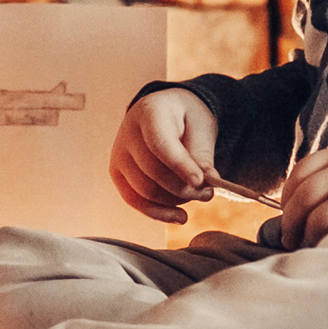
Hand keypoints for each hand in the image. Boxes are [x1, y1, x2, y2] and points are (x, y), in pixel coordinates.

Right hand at [110, 89, 218, 223]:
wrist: (163, 112)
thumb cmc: (185, 118)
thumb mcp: (201, 126)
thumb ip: (202, 154)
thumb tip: (206, 184)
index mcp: (149, 112)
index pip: (160, 144)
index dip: (180, 166)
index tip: (201, 182)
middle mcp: (127, 133)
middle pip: (153, 172)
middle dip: (184, 189)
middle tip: (209, 193)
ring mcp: (119, 155)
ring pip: (146, 191)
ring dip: (175, 200)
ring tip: (198, 195)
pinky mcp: (117, 174)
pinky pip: (135, 201)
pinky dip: (159, 213)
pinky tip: (180, 216)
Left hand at [277, 143, 327, 247]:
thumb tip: (290, 207)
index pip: (301, 171)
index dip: (287, 194)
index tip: (286, 212)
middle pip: (302, 196)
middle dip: (290, 221)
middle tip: (288, 238)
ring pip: (313, 218)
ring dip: (305, 235)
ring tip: (308, 244)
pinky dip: (323, 243)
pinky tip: (327, 248)